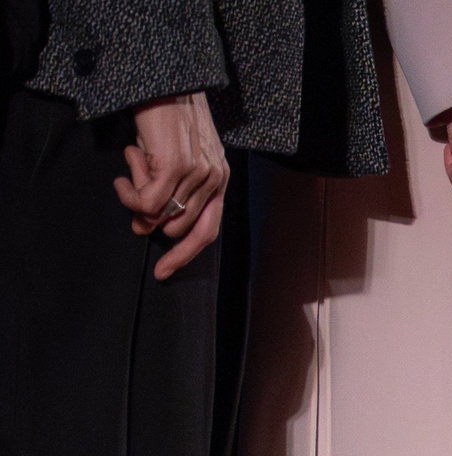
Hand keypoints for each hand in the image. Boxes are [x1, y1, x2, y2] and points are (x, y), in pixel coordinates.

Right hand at [115, 93, 228, 279]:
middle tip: (131, 188)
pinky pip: (147, 200)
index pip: (207, 231)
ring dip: (136, 196)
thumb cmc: (166, 117)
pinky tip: (124, 171)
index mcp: (219, 179)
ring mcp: (198, 173)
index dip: (184, 255)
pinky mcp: (177, 165)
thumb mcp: (173, 157)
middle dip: (148, 218)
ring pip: (160, 214)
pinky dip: (129, 192)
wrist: (165, 80)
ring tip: (132, 165)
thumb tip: (146, 225)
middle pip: (179, 227)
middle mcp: (215, 179)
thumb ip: (168, 191)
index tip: (163, 271)